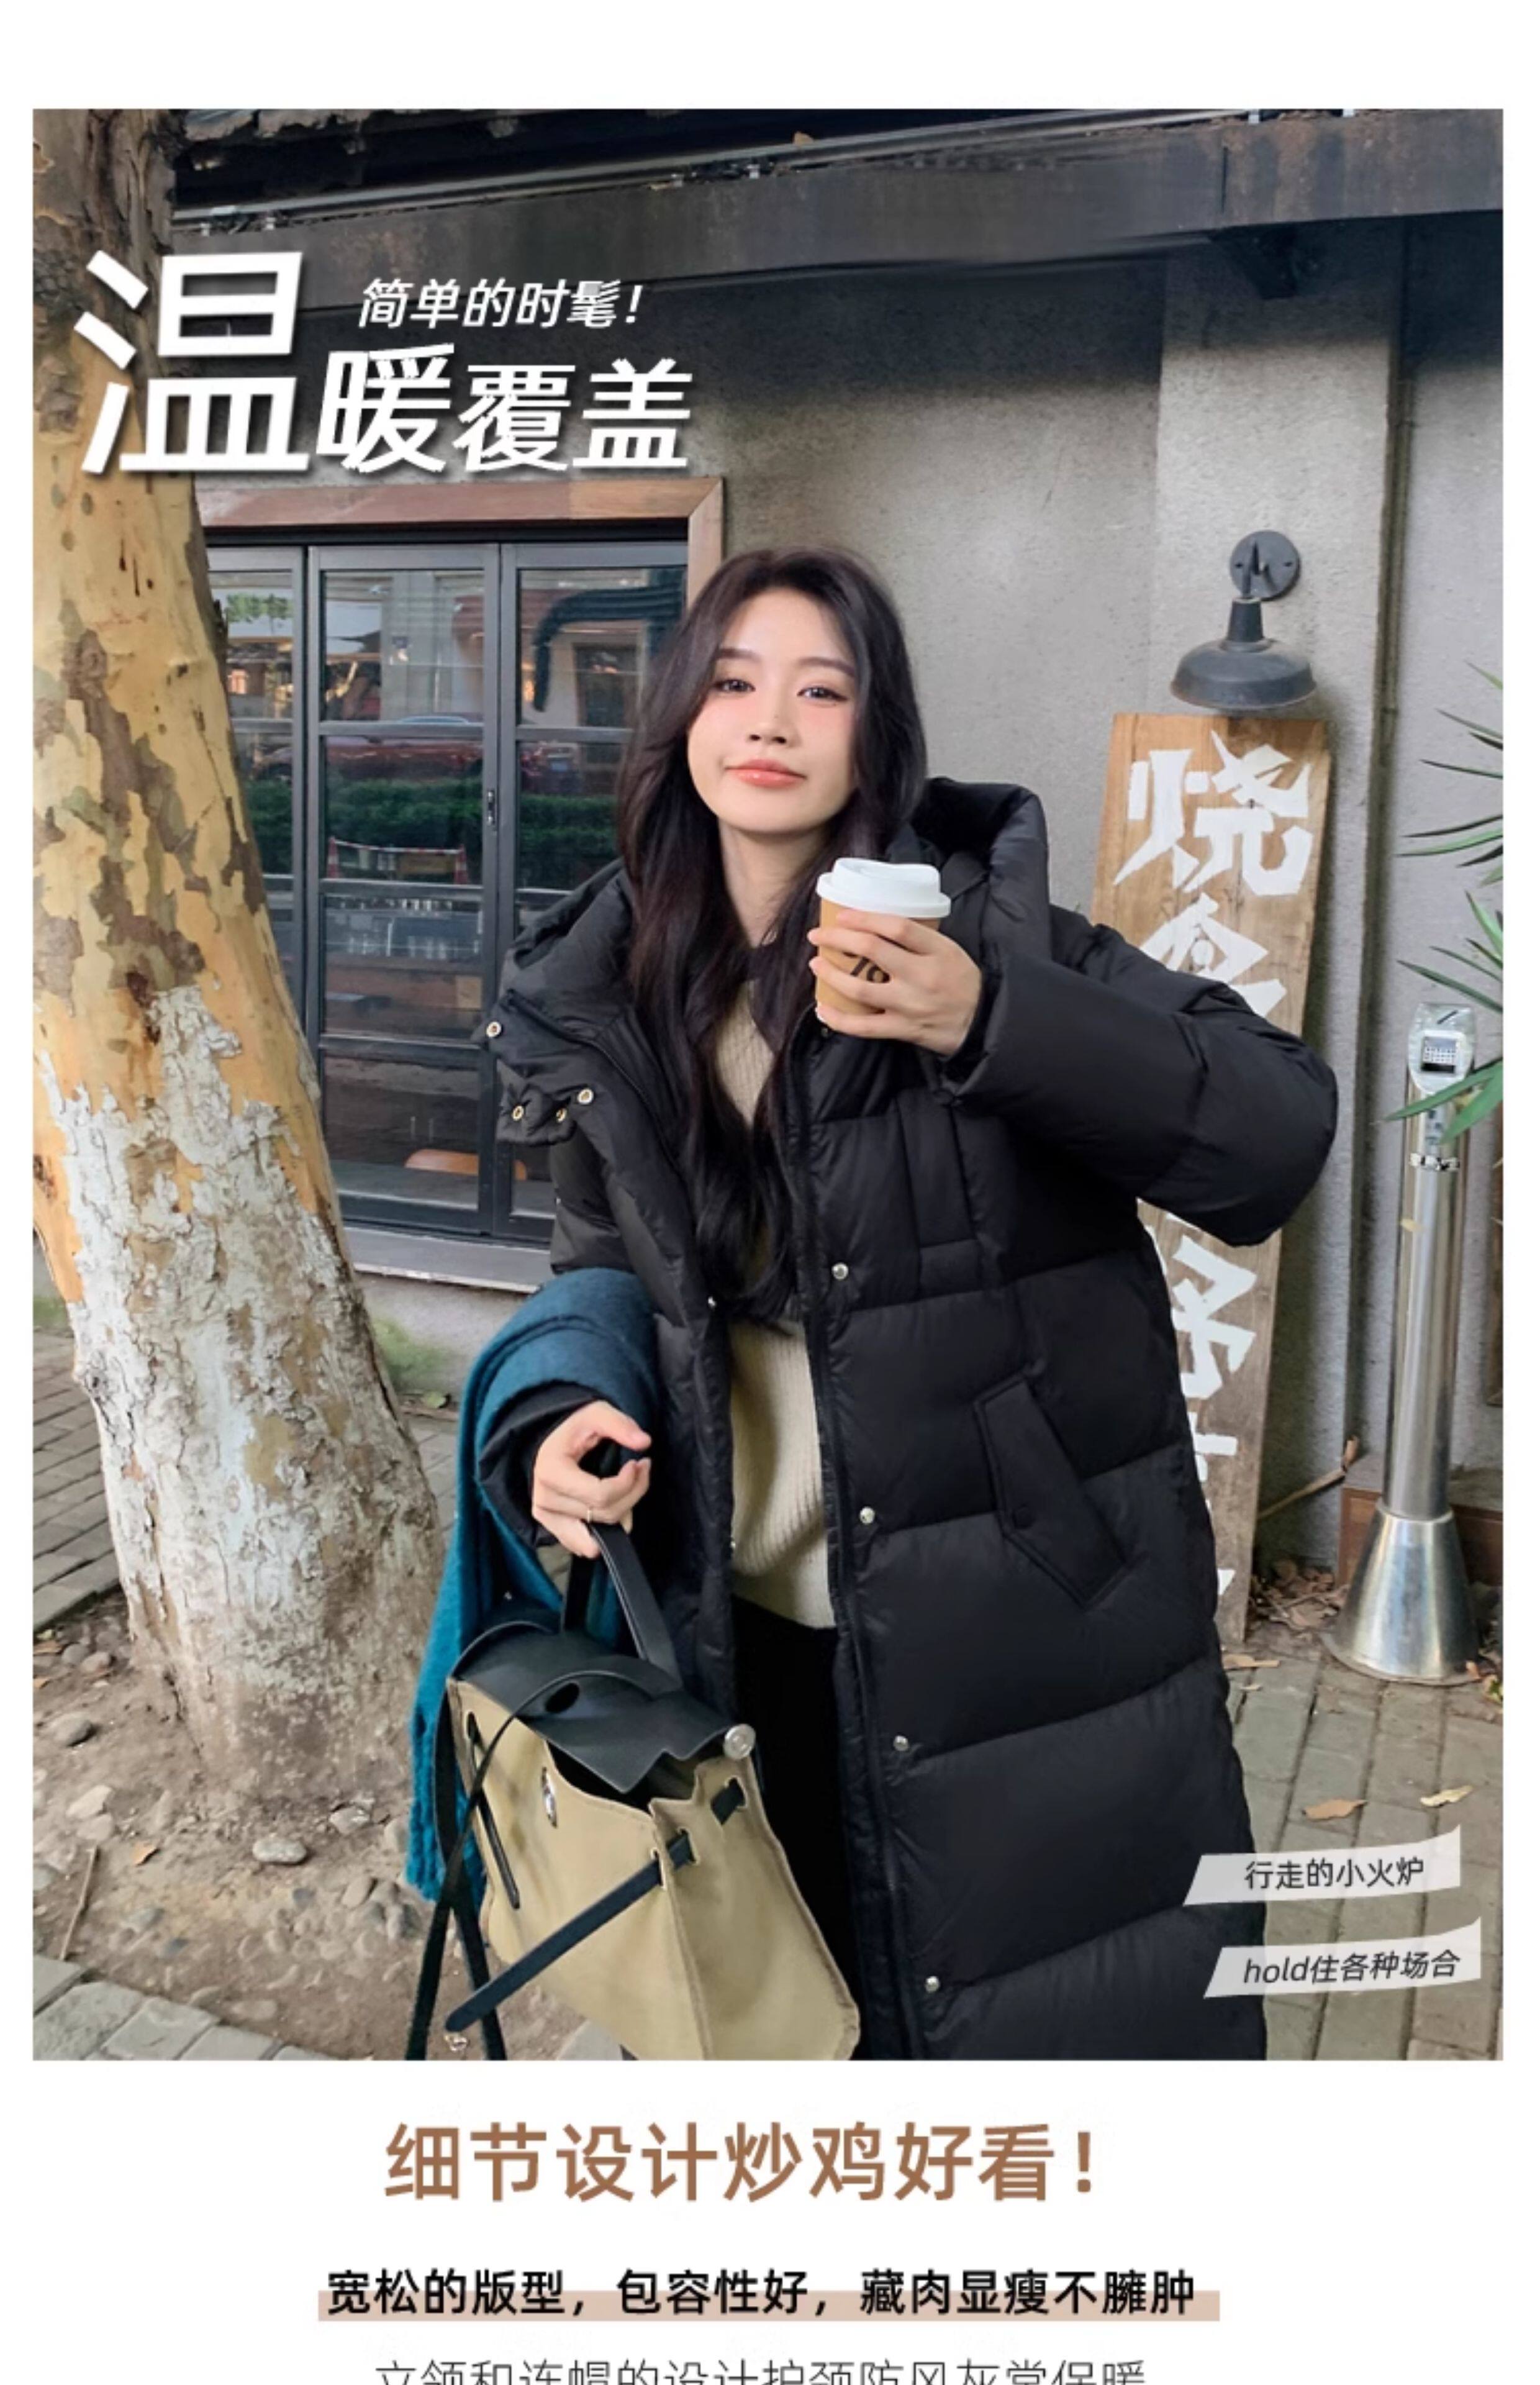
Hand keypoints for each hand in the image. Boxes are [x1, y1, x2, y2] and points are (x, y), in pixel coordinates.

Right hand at [530, 1400, 651, 1560]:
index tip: (638, 1464)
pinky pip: (587, 1546)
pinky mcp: (554, 1530)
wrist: (555, 1443)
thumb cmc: (576, 1429)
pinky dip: (607, 1531)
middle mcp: (544, 1500)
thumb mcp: (597, 1414)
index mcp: (550, 1471)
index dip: (628, 1483)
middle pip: (605, 1514)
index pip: (600, 1495)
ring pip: (601, 1534)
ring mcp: (547, 1519)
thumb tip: (644, 1442)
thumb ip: (620, 1425)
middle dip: (633, 1494)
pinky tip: (612, 1505)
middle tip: (641, 1471)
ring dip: (624, 1512)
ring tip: (627, 1488)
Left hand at [807, 909, 983, 1056]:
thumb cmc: (963, 983)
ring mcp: (910, 1005)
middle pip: (872, 951)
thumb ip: (919, 940)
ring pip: (860, 989)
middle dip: (837, 939)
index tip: (842, 916)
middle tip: (818, 935)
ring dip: (831, 975)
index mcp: (937, 951)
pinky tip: (823, 1009)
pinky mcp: (903, 1029)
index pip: (896, 927)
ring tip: (817, 965)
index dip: (864, 918)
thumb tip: (876, 926)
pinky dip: (838, 1019)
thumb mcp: (950, 951)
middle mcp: (921, 976)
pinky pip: (863, 1027)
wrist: (982, 1023)